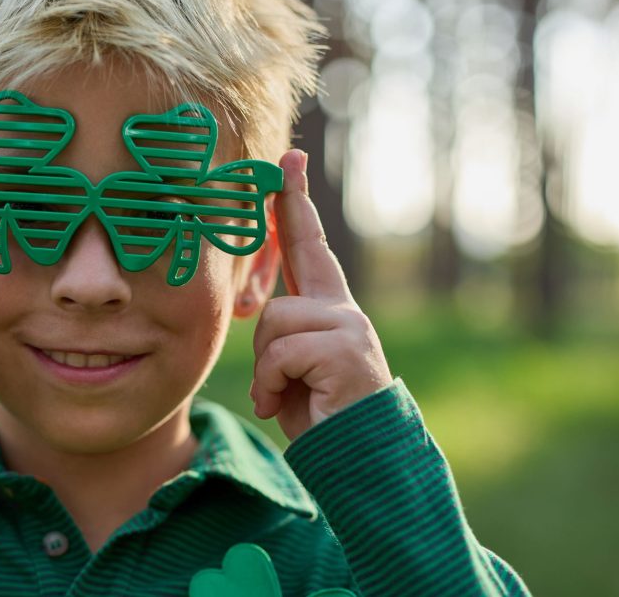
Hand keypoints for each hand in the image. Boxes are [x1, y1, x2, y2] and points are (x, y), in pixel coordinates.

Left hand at [250, 149, 391, 441]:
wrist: (358, 459)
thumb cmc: (319, 415)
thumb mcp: (291, 368)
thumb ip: (281, 333)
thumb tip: (260, 308)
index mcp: (330, 310)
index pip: (309, 246)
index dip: (297, 202)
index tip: (290, 158)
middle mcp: (343, 309)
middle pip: (288, 275)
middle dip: (283, 263)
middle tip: (288, 266)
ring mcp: (348, 325)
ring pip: (276, 320)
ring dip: (267, 369)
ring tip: (282, 395)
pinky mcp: (346, 347)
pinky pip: (282, 352)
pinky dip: (273, 384)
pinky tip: (286, 405)